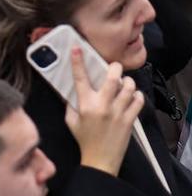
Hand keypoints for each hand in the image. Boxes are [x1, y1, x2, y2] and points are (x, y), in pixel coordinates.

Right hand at [65, 48, 143, 177]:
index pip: (80, 78)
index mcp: (85, 104)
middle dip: (114, 67)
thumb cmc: (84, 139)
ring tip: (124, 82)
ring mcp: (118, 113)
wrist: (101, 160)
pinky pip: (138, 101)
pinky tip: (133, 95)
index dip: (77, 61)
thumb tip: (70, 89)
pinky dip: (137, 95)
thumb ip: (69, 104)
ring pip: (128, 88)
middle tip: (114, 66)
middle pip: (112, 79)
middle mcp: (103, 106)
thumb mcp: (70, 121)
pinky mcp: (130, 120)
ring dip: (127, 82)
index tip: (77, 48)